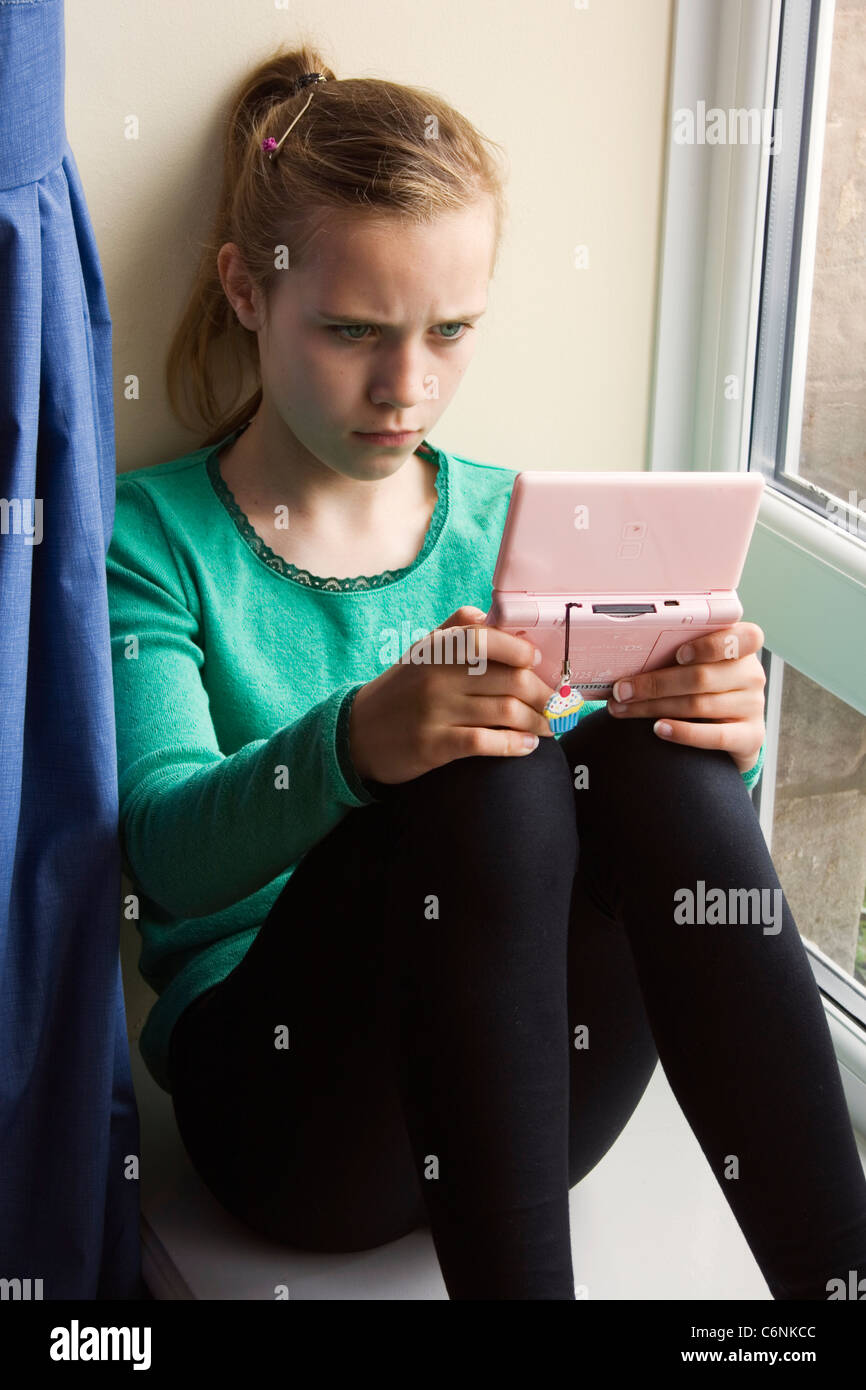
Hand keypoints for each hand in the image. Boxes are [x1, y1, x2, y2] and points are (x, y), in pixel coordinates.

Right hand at [348, 606, 556, 785]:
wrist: (355, 734)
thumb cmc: (399, 691)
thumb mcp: (420, 653)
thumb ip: (454, 631)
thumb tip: (489, 615)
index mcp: (437, 650)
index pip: (485, 638)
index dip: (519, 649)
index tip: (540, 661)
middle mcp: (436, 677)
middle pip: (508, 680)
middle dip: (544, 694)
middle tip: (560, 704)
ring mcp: (435, 712)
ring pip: (504, 712)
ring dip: (537, 721)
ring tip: (551, 727)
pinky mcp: (434, 746)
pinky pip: (484, 742)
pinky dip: (514, 745)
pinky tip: (528, 747)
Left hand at [605, 622, 765, 774]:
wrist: (731, 732)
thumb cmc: (705, 690)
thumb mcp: (698, 666)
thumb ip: (677, 659)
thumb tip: (627, 661)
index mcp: (741, 648)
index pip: (743, 637)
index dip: (710, 645)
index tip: (678, 654)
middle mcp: (751, 675)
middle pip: (701, 676)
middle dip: (655, 683)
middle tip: (622, 690)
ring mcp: (753, 706)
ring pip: (699, 705)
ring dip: (654, 707)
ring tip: (625, 709)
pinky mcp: (750, 736)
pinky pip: (714, 736)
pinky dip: (682, 732)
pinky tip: (658, 728)